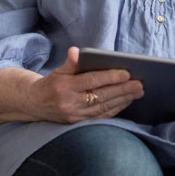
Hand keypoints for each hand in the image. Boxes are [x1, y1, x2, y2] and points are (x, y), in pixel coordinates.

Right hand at [0, 47, 143, 123]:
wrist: (34, 104)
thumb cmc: (52, 83)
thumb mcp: (58, 70)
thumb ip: (70, 62)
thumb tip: (76, 52)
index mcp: (64, 87)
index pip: (91, 81)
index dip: (109, 77)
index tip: (126, 73)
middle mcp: (69, 103)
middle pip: (101, 96)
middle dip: (122, 90)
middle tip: (140, 84)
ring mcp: (74, 116)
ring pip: (103, 107)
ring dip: (123, 100)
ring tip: (139, 91)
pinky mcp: (78, 123)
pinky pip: (101, 116)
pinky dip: (116, 108)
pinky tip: (127, 101)